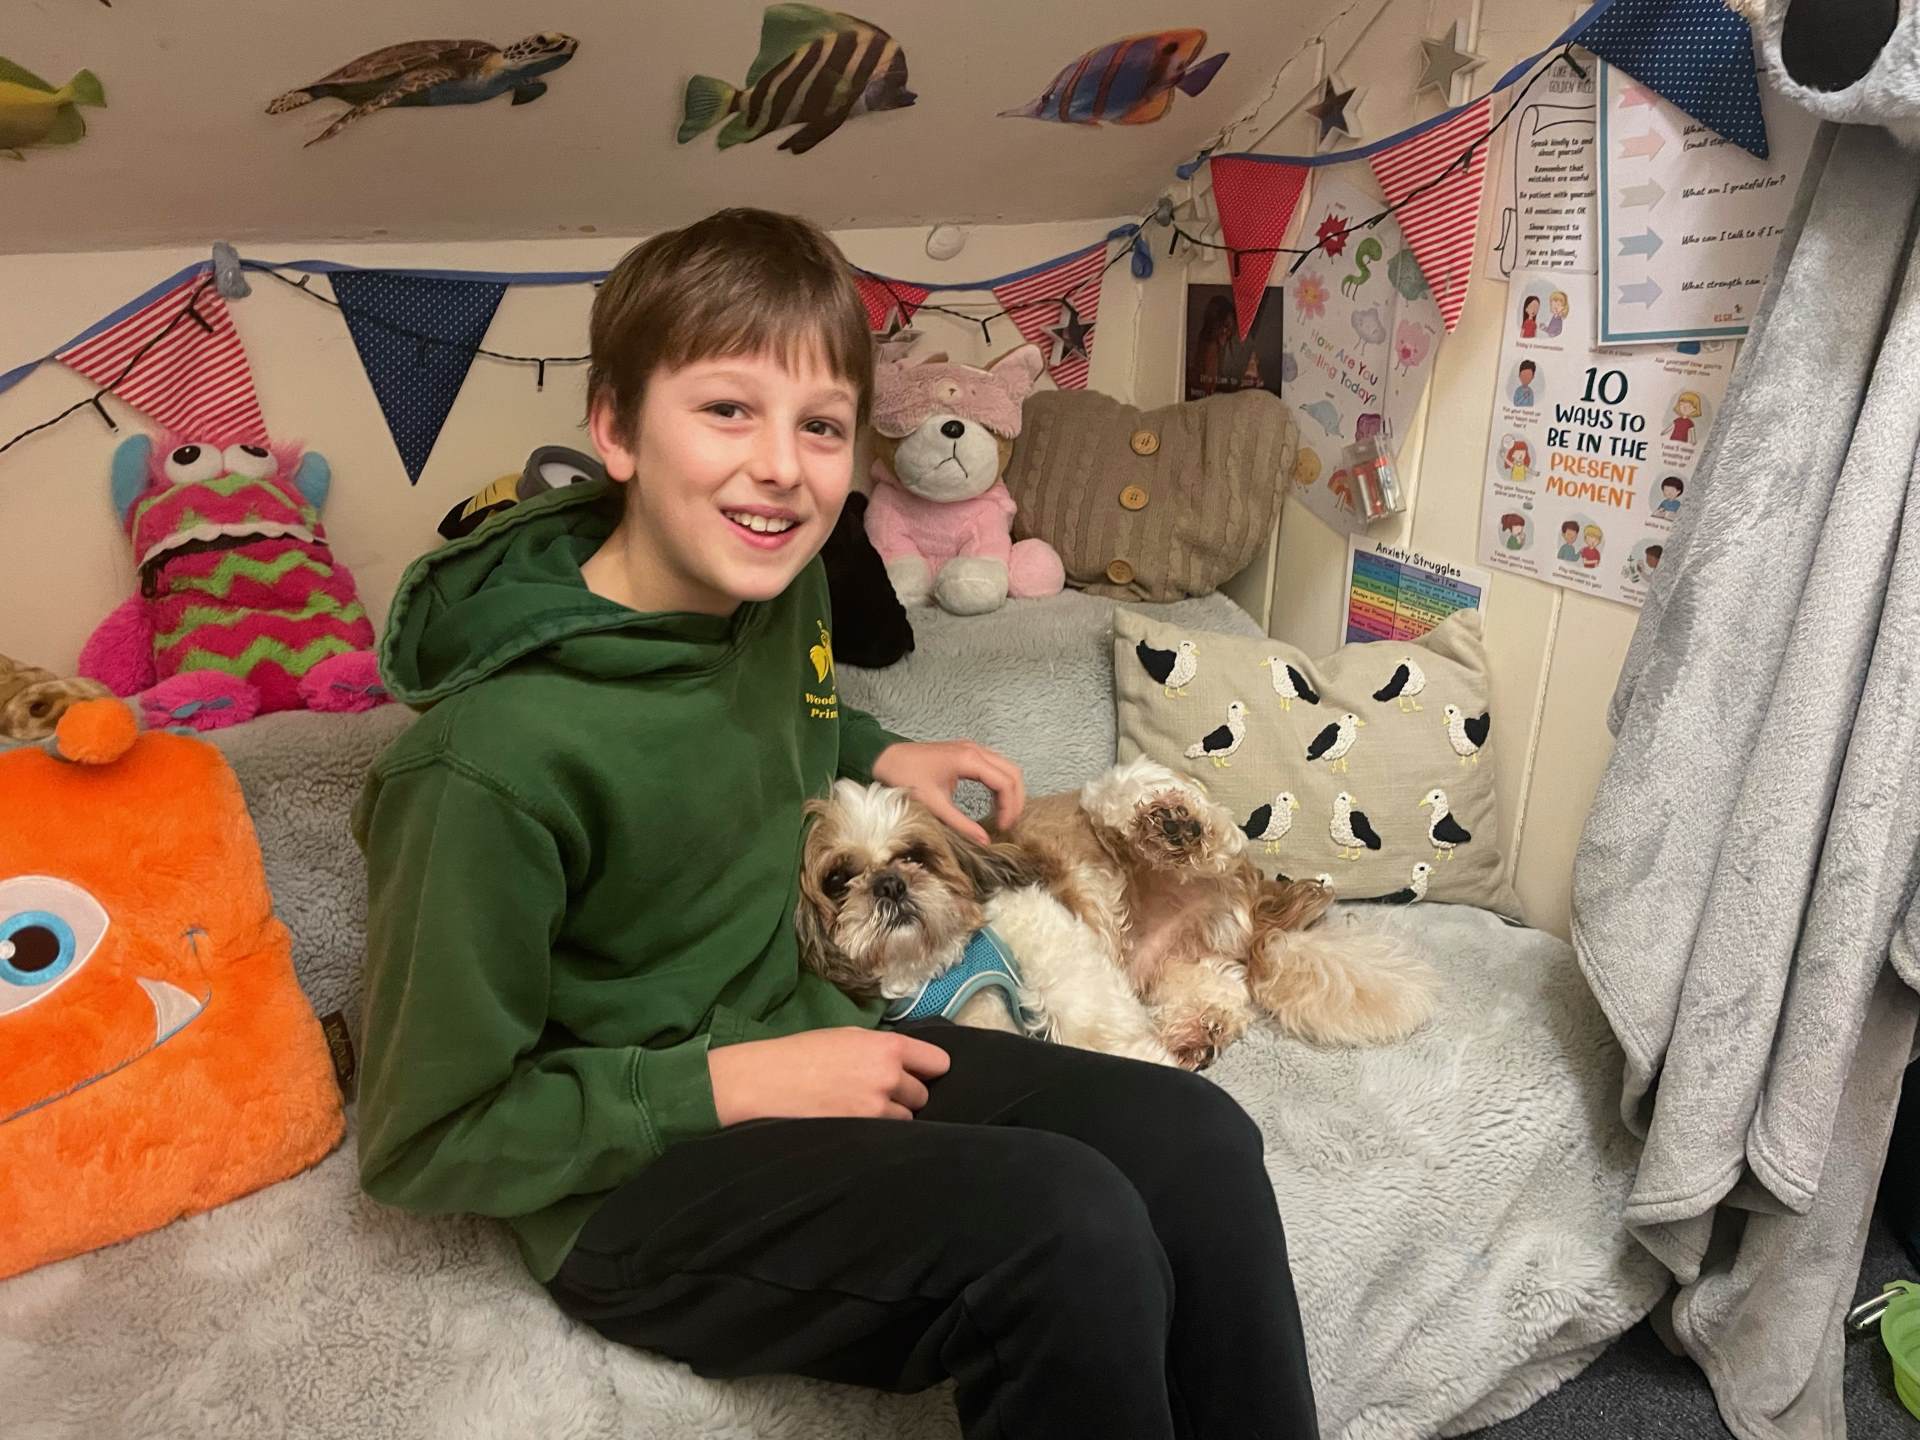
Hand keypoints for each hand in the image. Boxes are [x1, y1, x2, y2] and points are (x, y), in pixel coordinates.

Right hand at [708, 1028, 951, 1123]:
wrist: (765, 1082)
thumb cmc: (802, 1053)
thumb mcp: (848, 1037)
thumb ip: (883, 1049)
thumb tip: (908, 1063)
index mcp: (888, 1047)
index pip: (938, 1063)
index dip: (930, 1069)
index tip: (921, 1073)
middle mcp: (890, 1077)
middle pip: (923, 1094)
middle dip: (905, 1095)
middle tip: (876, 1092)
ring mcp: (877, 1110)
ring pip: (906, 1119)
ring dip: (892, 1117)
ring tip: (860, 1110)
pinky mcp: (864, 1135)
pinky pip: (887, 1137)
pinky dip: (878, 1134)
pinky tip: (856, 1125)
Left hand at [872, 739, 1024, 845]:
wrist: (885, 757)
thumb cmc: (905, 776)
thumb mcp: (934, 804)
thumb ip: (960, 823)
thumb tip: (984, 841)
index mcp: (969, 760)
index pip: (1005, 783)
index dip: (1010, 807)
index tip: (1003, 828)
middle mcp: (975, 750)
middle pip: (1013, 772)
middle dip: (1016, 799)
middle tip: (1010, 823)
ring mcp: (972, 749)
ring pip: (1006, 767)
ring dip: (1010, 791)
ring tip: (1005, 815)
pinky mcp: (967, 752)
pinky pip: (995, 765)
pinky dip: (1000, 783)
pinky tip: (995, 802)